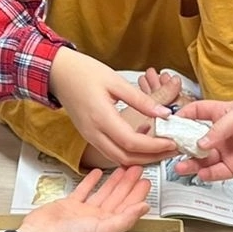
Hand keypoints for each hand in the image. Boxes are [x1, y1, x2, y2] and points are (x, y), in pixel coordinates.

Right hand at [17, 167, 150, 231]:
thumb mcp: (104, 229)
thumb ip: (126, 218)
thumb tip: (144, 208)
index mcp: (108, 225)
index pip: (128, 207)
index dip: (138, 194)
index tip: (145, 182)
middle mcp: (98, 219)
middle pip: (118, 198)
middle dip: (129, 184)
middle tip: (138, 170)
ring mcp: (84, 211)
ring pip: (103, 193)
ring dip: (114, 181)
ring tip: (123, 169)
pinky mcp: (70, 204)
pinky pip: (84, 190)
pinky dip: (91, 181)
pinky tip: (97, 173)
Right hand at [49, 48, 175, 166]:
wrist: (58, 73)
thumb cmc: (83, 72)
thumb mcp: (115, 80)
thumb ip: (141, 100)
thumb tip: (164, 114)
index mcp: (101, 118)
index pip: (132, 142)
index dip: (155, 146)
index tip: (172, 142)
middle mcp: (94, 133)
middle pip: (126, 157)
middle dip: (153, 158)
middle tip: (173, 150)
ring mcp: (90, 137)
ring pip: (119, 158)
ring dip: (142, 158)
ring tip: (162, 148)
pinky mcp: (90, 136)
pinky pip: (112, 152)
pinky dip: (130, 153)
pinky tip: (143, 141)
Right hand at [171, 99, 232, 180]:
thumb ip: (220, 128)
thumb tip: (202, 141)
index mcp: (224, 113)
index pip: (197, 112)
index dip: (182, 117)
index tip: (169, 124)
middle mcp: (223, 132)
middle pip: (196, 138)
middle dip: (183, 143)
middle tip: (171, 149)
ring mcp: (229, 150)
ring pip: (203, 158)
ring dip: (191, 162)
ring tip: (181, 166)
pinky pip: (216, 172)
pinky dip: (206, 174)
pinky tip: (200, 173)